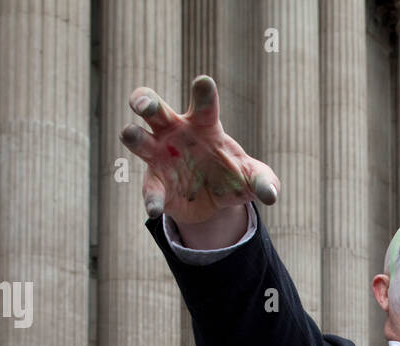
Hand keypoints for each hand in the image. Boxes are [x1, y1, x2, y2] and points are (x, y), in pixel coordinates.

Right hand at [120, 75, 279, 227]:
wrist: (213, 204)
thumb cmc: (232, 177)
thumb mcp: (253, 179)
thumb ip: (264, 181)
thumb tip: (271, 195)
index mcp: (204, 124)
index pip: (204, 104)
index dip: (203, 92)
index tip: (203, 82)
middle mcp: (176, 133)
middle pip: (156, 109)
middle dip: (146, 101)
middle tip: (143, 104)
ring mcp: (160, 156)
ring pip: (138, 138)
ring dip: (132, 135)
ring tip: (128, 133)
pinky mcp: (155, 183)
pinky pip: (150, 188)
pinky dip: (152, 199)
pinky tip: (156, 209)